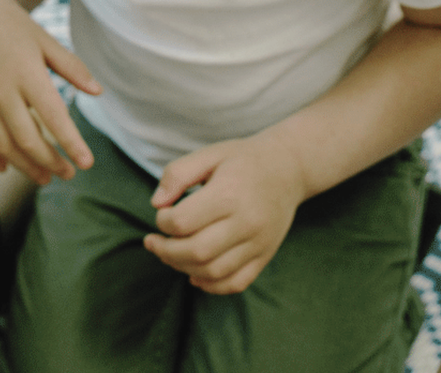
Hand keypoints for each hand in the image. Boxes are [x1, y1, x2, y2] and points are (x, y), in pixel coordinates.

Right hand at [0, 0, 101, 184]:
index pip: (53, 117)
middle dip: (51, 162)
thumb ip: (72, 68)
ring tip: (45, 178)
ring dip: (25, 167)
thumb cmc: (15, 27)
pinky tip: (6, 168)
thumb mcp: (46, 41)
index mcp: (27, 73)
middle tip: (69, 174)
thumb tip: (98, 93)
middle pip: (28, 139)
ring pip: (4, 146)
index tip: (87, 163)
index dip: (71, 144)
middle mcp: (2, 90)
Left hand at [143, 136, 308, 294]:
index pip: (182, 222)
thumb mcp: (208, 154)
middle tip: (153, 241)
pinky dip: (210, 285)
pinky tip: (193, 272)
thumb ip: (177, 174)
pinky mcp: (265, 256)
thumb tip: (156, 203)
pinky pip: (236, 283)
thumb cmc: (241, 160)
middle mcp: (246, 222)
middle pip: (196, 252)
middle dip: (166, 251)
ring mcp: (258, 243)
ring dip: (183, 268)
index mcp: (228, 194)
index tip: (161, 213)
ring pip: (214, 271)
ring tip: (168, 254)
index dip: (162, 221)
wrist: (288, 169)